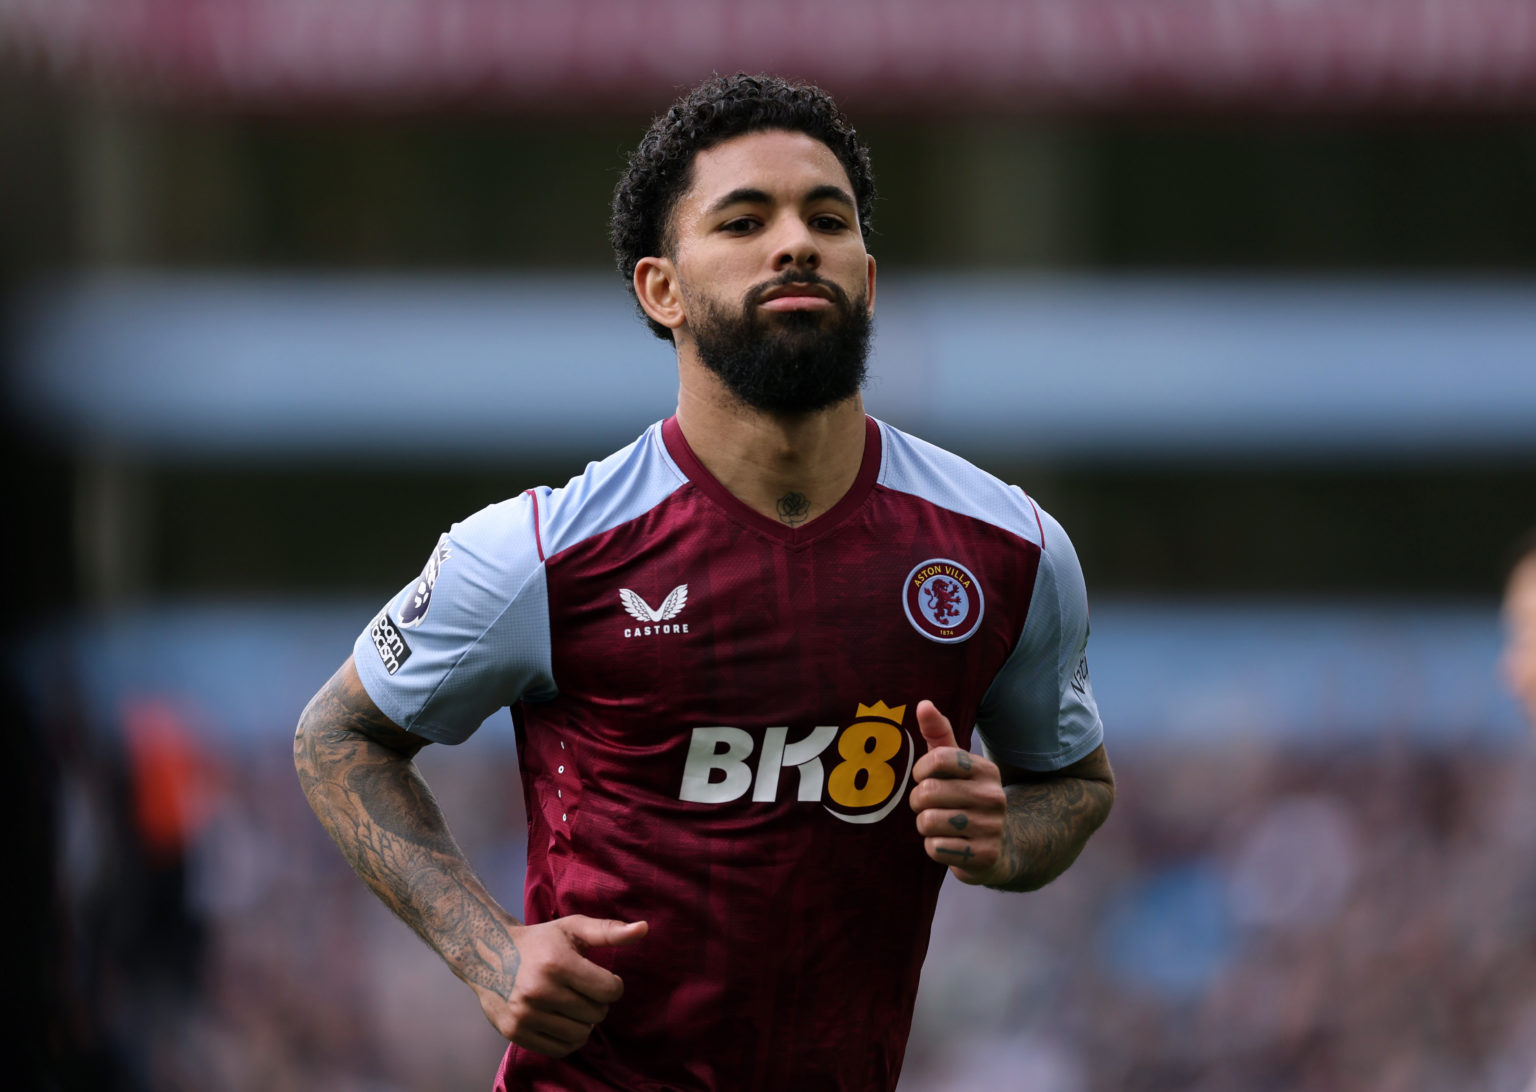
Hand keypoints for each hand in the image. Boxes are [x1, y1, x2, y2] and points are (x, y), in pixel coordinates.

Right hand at [472, 915, 647, 1056]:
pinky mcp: (515, 1032)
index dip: (611, 985)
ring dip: (583, 1023)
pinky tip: (561, 1020)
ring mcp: (525, 1014)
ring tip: (571, 1005)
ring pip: (581, 1035)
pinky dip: (568, 1039)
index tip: (599, 978)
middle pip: (596, 1014)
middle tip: (581, 990)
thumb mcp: (573, 928)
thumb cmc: (539, 941)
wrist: (487, 954)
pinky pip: (560, 1049)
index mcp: (557, 962)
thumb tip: (644, 928)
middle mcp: (539, 990)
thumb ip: (609, 931)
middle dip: (596, 1003)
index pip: (609, 991)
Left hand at [907, 700, 1010, 885]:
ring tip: (938, 825)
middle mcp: (993, 796)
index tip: (923, 778)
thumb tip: (924, 703)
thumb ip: (938, 734)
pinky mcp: (984, 856)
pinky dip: (934, 848)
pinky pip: (936, 848)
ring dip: (924, 826)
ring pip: (928, 821)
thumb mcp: (955, 766)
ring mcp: (991, 827)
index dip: (920, 770)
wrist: (998, 849)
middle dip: (918, 802)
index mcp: (985, 770)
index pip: (938, 758)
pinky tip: (949, 844)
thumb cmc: (965, 799)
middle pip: (927, 792)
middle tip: (929, 806)